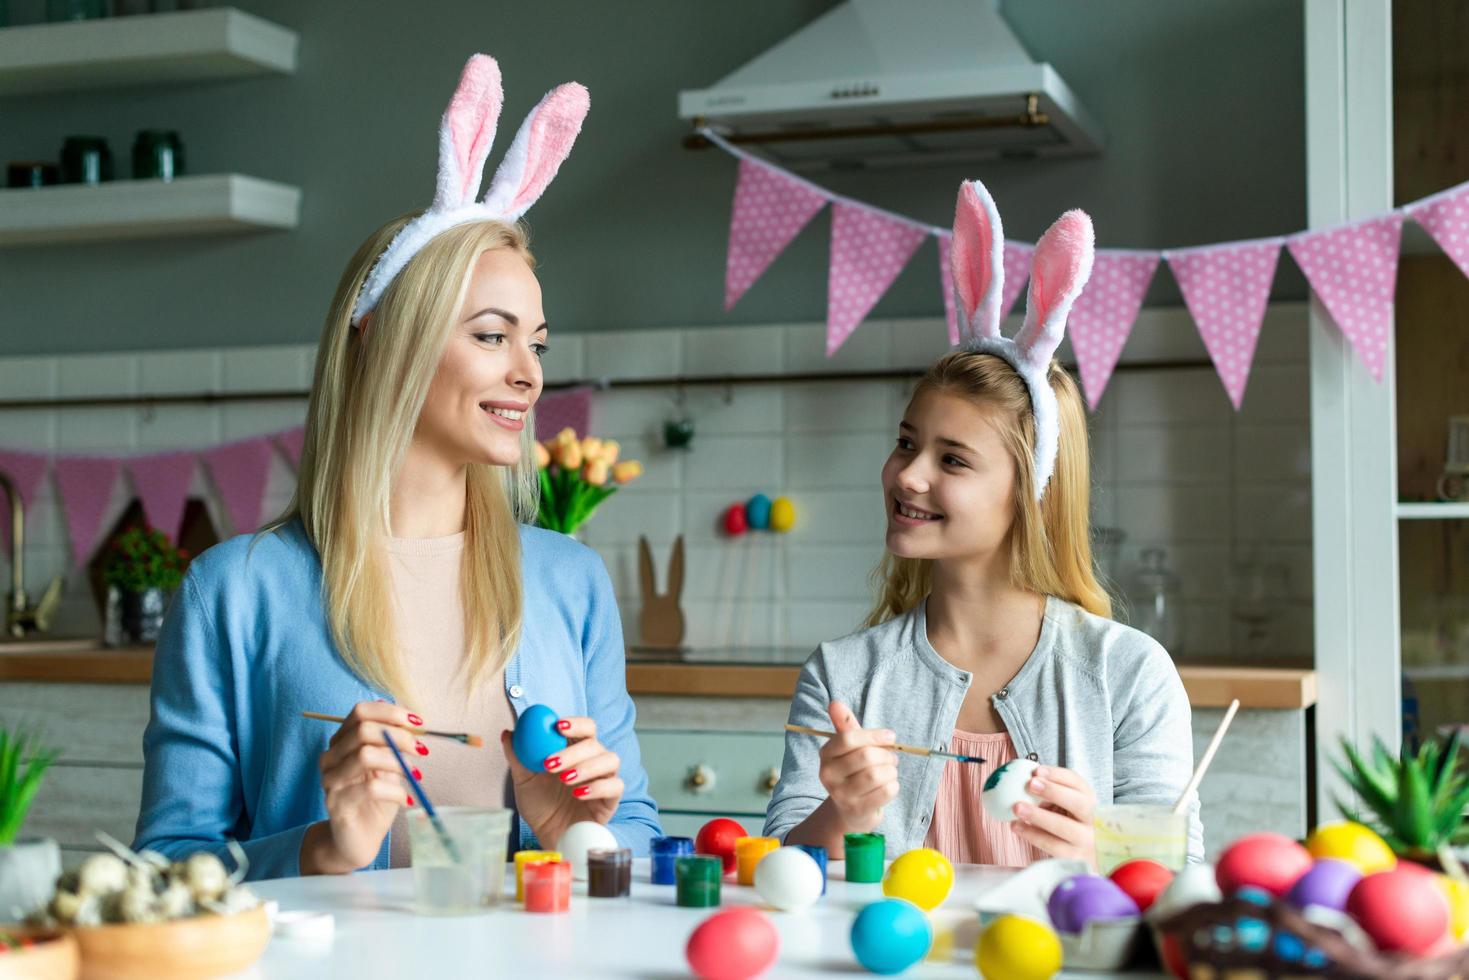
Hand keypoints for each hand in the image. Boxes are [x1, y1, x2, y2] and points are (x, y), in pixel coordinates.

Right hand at [302, 701, 424, 874]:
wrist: (358, 840)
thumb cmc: (375, 800)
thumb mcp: (388, 766)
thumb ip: (393, 743)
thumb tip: (410, 718)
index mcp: (341, 742)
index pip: (361, 711)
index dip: (391, 713)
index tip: (419, 722)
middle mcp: (330, 757)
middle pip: (363, 730)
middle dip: (399, 736)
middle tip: (421, 750)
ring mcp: (330, 781)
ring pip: (365, 756)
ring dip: (398, 762)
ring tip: (415, 775)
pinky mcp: (336, 804)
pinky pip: (370, 789)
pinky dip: (396, 791)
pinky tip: (406, 799)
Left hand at [500, 716, 622, 848]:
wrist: (548, 834)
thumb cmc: (539, 804)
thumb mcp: (523, 780)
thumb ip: (518, 756)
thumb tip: (508, 733)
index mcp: (575, 749)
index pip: (584, 727)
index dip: (575, 723)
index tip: (557, 726)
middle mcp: (593, 760)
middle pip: (594, 743)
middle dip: (573, 751)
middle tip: (550, 763)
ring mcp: (604, 778)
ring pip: (610, 760)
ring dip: (587, 767)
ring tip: (564, 779)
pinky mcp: (611, 799)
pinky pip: (615, 786)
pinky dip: (598, 787)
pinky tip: (579, 794)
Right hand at [816, 700, 898, 833]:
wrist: (851, 810)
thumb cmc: (854, 772)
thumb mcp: (849, 748)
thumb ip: (845, 726)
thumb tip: (835, 703)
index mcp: (825, 755)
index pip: (848, 739)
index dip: (873, 735)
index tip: (891, 736)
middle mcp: (828, 775)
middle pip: (866, 757)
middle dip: (886, 755)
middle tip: (892, 758)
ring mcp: (841, 795)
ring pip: (876, 775)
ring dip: (891, 771)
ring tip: (890, 771)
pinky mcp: (857, 811)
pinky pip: (885, 792)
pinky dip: (894, 786)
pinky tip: (889, 785)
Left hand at [1010, 765, 1096, 864]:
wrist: (1089, 855)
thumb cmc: (1070, 824)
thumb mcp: (1066, 805)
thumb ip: (1052, 793)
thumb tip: (1026, 779)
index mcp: (1091, 801)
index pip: (1078, 783)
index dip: (1058, 775)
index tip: (1037, 770)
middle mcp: (1094, 820)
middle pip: (1079, 803)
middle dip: (1054, 792)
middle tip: (1030, 784)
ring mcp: (1087, 841)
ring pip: (1066, 828)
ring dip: (1039, 816)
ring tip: (1017, 807)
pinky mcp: (1075, 858)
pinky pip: (1053, 846)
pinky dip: (1033, 835)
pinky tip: (1017, 826)